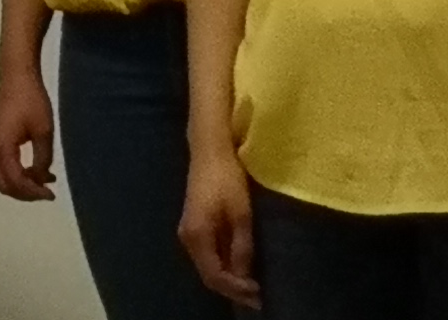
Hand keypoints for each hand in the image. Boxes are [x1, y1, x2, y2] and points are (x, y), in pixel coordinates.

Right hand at [0, 68, 56, 200]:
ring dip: (23, 184)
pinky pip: (5, 167)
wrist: (16, 76)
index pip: (15, 182)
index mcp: (1, 149)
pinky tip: (37, 170)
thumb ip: (42, 159)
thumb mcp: (43, 131)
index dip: (33, 192)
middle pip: (5, 185)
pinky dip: (19, 174)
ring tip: (46, 182)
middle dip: (26, 193)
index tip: (52, 194)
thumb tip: (41, 178)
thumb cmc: (31, 101)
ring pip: (4, 178)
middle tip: (48, 192)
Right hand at [179, 148, 259, 306]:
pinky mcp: (194, 225)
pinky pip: (208, 254)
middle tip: (258, 296)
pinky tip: (239, 265)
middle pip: (208, 274)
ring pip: (207, 265)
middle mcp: (188, 239)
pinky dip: (223, 264)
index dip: (236, 289)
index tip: (259, 294)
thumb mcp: (240, 215)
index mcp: (197, 237)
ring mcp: (189, 231)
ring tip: (251, 284)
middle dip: (232, 288)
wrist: (210, 150)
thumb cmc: (227, 179)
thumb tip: (244, 275)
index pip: (215, 276)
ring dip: (228, 278)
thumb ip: (241, 247)